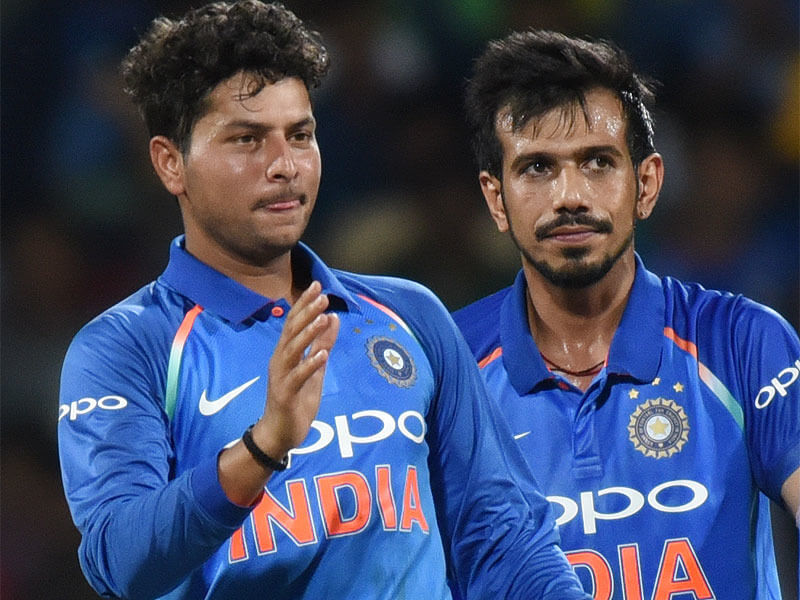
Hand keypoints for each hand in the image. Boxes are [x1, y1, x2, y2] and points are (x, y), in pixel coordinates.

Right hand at [253, 281, 339, 458]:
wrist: (279, 433)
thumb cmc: (296, 400)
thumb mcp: (315, 369)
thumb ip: (323, 344)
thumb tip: (333, 318)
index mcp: (286, 353)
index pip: (294, 322)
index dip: (305, 303)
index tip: (317, 285)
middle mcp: (280, 360)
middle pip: (292, 331)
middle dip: (307, 312)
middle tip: (322, 295)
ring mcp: (281, 377)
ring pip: (293, 350)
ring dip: (308, 333)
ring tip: (323, 317)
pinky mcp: (285, 394)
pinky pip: (298, 377)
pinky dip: (310, 365)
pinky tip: (322, 356)